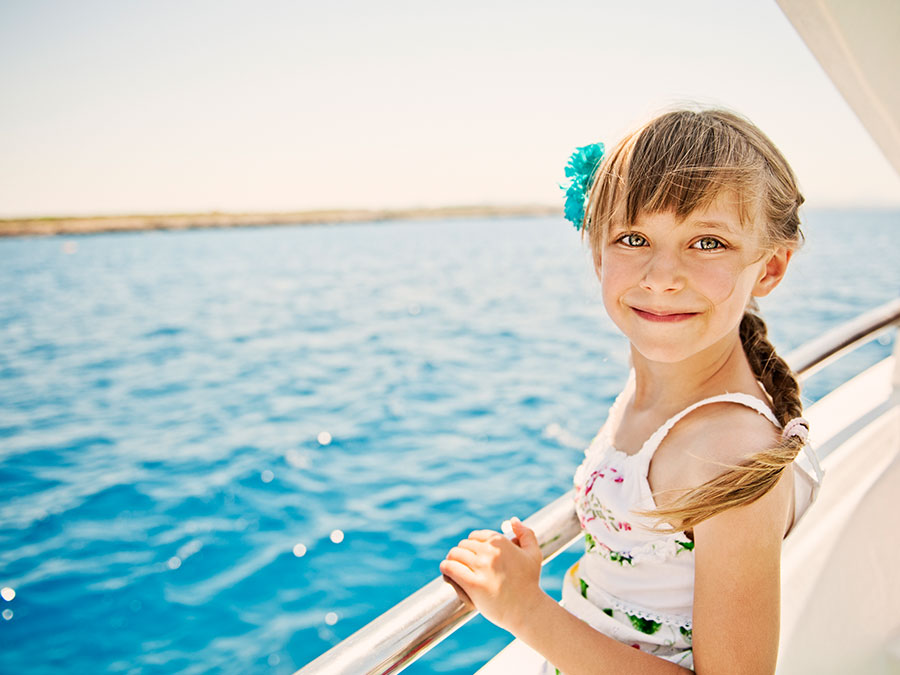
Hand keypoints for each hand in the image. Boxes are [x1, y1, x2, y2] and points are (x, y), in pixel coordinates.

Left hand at [439, 517, 545, 632]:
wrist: (527, 610)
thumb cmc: (529, 583)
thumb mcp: (534, 554)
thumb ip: (526, 534)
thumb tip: (513, 520)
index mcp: (500, 541)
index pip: (474, 536)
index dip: (472, 546)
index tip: (474, 557)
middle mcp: (490, 551)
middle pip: (463, 545)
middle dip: (462, 554)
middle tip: (464, 566)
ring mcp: (481, 567)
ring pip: (454, 554)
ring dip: (452, 560)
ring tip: (453, 568)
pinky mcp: (473, 583)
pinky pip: (450, 568)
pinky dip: (446, 568)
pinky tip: (446, 571)